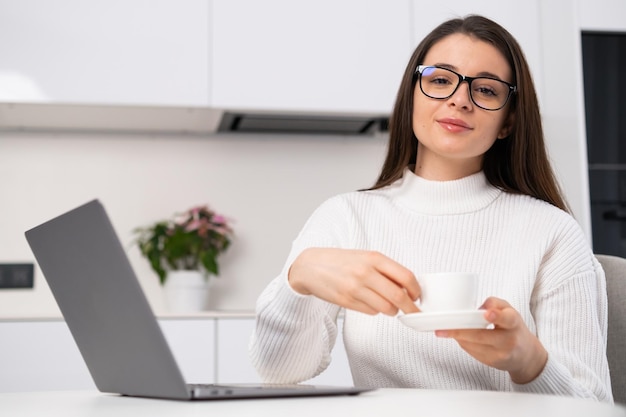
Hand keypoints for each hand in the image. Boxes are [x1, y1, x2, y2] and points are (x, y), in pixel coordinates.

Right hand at [288, 248, 419, 315]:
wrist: (311, 267)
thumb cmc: (340, 261)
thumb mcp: (365, 256)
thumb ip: (385, 269)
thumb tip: (407, 286)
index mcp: (374, 258)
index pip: (405, 276)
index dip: (416, 290)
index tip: (418, 296)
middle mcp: (365, 273)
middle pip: (399, 296)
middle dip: (410, 308)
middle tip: (414, 311)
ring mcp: (355, 288)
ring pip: (386, 307)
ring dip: (392, 310)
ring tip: (388, 305)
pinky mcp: (347, 301)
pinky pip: (371, 312)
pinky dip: (376, 310)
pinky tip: (369, 302)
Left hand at [434, 297, 547, 383]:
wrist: (525, 354)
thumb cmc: (513, 328)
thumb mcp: (509, 311)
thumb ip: (495, 303)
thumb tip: (479, 308)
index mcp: (514, 323)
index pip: (507, 319)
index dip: (496, 316)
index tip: (487, 314)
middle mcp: (509, 340)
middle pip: (481, 336)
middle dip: (459, 331)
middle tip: (442, 328)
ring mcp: (500, 354)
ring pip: (472, 345)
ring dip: (457, 337)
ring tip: (444, 330)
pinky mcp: (492, 363)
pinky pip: (471, 351)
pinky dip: (462, 343)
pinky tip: (458, 337)